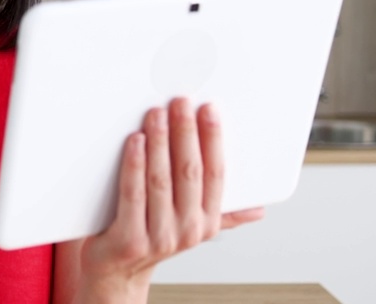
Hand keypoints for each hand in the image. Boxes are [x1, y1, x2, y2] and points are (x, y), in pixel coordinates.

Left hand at [75, 98, 264, 301]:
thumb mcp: (189, 225)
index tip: (210, 108)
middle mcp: (188, 230)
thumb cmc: (148, 237)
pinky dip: (134, 165)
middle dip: (186, 132)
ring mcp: (159, 236)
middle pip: (190, 172)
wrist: (116, 273)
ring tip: (156, 113)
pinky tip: (135, 141)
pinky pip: (133, 194)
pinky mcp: (129, 240)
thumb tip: (260, 207)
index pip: (216, 174)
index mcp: (207, 222)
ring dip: (160, 142)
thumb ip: (223, 213)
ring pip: (161, 180)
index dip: (214, 139)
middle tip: (180, 100)